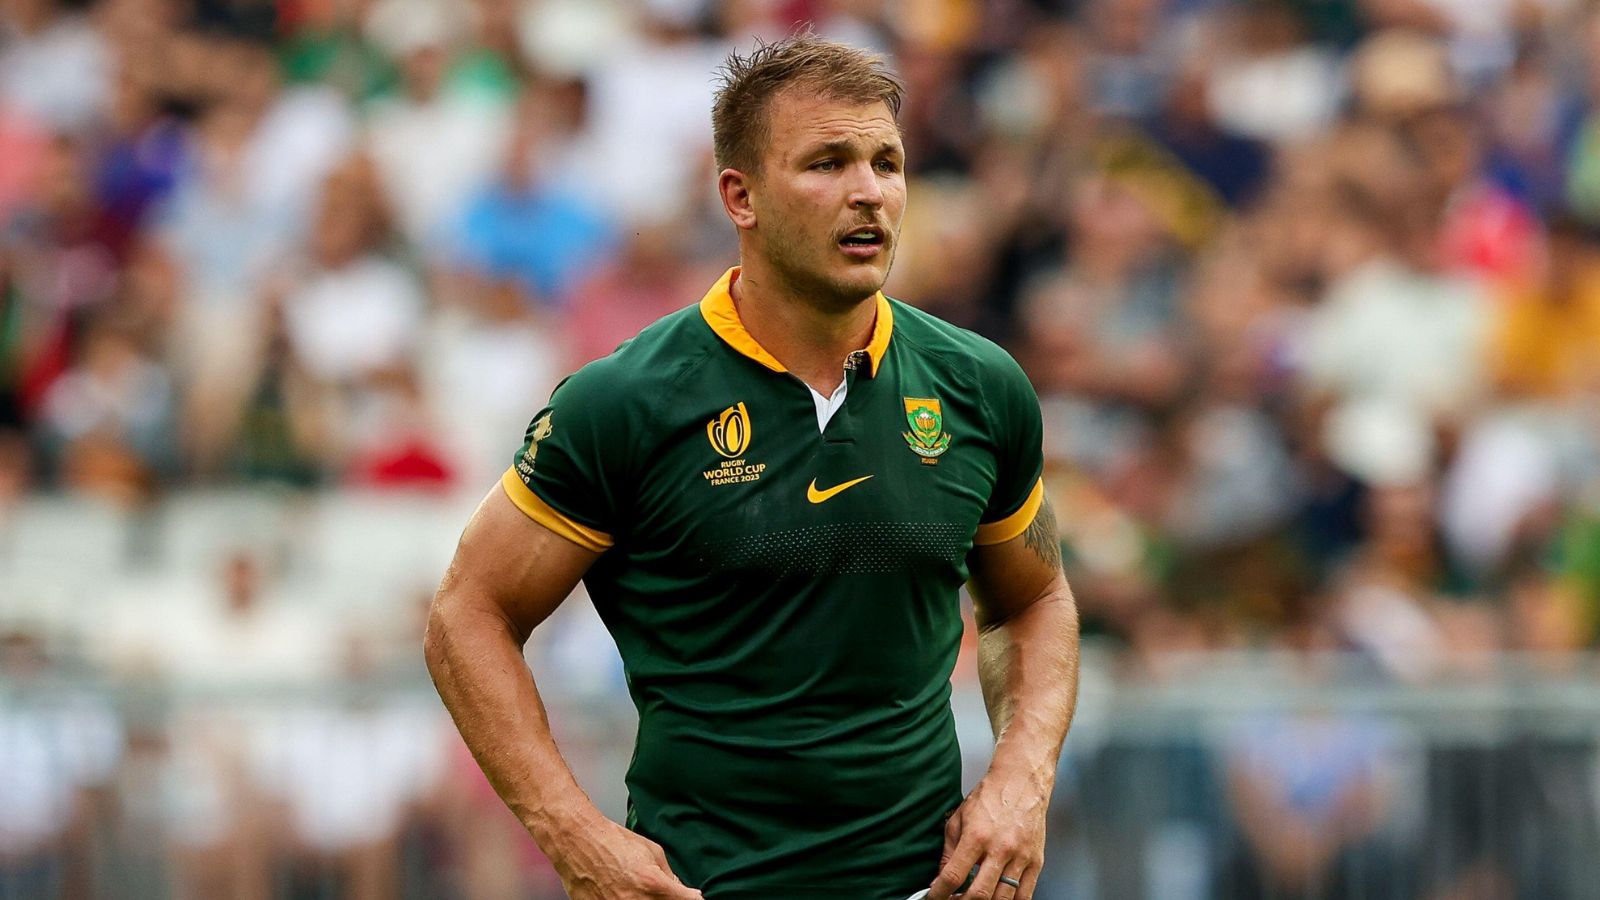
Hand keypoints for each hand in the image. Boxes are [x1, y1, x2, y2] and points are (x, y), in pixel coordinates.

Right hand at [549, 815, 703, 899]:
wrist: (577, 842)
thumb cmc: (612, 841)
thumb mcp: (652, 851)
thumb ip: (668, 875)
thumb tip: (680, 890)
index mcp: (653, 884)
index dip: (694, 899)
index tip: (694, 897)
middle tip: (662, 891)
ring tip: (640, 889)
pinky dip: (629, 899)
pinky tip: (624, 891)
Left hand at [925, 772, 1048, 899]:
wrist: (1021, 782)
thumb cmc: (990, 797)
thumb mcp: (958, 819)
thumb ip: (948, 851)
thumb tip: (939, 878)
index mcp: (976, 837)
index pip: (954, 875)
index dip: (940, 893)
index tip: (933, 898)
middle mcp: (1000, 849)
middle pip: (979, 894)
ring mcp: (1020, 857)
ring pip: (1002, 899)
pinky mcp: (1036, 862)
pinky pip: (1024, 895)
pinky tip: (997, 899)